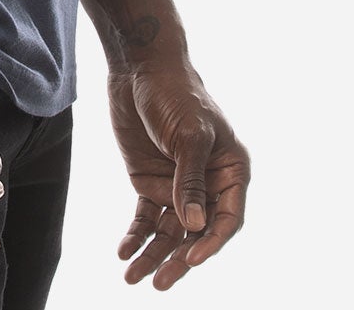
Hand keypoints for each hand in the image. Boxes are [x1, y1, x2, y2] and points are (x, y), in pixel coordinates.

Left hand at [106, 58, 249, 288]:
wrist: (139, 68)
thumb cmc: (176, 93)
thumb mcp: (189, 134)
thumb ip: (191, 179)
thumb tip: (194, 225)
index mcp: (230, 170)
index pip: (226, 218)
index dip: (211, 242)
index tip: (191, 259)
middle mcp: (207, 184)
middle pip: (196, 233)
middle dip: (178, 259)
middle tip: (159, 283)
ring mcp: (178, 186)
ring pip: (170, 232)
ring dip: (153, 255)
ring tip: (132, 278)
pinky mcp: (150, 182)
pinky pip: (146, 218)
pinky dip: (136, 236)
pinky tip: (123, 252)